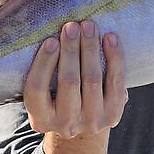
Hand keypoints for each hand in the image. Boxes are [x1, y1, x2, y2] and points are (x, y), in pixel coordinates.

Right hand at [24, 20, 126, 138]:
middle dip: (70, 50)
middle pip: (69, 82)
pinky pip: (116, 81)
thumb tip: (45, 31)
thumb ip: (41, 73)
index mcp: (41, 119)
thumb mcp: (43, 96)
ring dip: (90, 49)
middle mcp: (66, 124)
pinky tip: (110, 38)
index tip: (51, 40)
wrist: (84, 127)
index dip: (44, 63)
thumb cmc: (58, 99)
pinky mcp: (113, 114)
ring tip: (89, 26)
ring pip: (92, 79)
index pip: (37, 89)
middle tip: (71, 26)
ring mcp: (91, 121)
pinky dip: (114, 57)